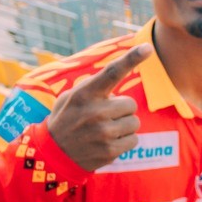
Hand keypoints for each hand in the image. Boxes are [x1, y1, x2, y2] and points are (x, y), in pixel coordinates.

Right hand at [45, 43, 149, 172]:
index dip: (131, 59)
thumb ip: (94, 86)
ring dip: (124, 126)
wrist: (53, 154)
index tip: (148, 48)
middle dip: (122, 109)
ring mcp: (103, 133)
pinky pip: (133, 140)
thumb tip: (122, 73)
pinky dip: (124, 141)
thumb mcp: (71, 96)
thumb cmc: (67, 118)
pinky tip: (107, 143)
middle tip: (104, 116)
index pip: (112, 72)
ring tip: (104, 130)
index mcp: (85, 93)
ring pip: (134, 122)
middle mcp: (94, 111)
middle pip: (131, 104)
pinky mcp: (109, 151)